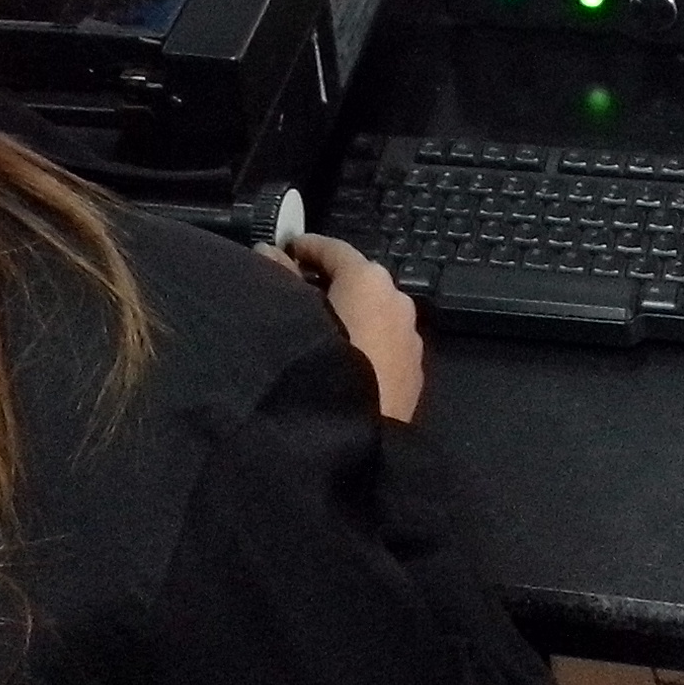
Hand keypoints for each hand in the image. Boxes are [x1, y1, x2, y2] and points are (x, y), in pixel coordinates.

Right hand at [257, 232, 425, 421]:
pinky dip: (363, 342)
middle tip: (294, 290)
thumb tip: (270, 251)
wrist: (354, 437)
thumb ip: (279, 276)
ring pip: (374, 314)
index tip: (285, 250)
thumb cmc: (318, 363)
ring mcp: (411, 339)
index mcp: (371, 280)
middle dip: (329, 282)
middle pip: (359, 281)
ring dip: (349, 315)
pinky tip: (341, 362)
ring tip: (316, 330)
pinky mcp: (414, 374)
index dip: (307, 247)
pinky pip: (384, 345)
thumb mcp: (290, 313)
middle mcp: (399, 301)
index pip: (336, 250)